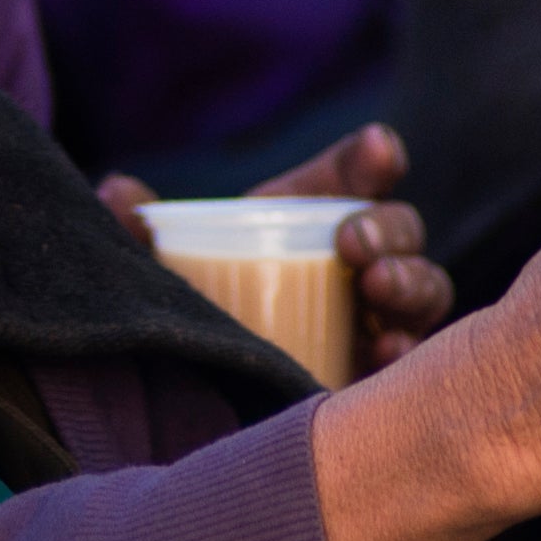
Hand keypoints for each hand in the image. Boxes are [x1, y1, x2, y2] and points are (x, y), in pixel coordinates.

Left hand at [97, 123, 453, 371]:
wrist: (208, 392)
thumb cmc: (199, 306)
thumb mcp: (169, 268)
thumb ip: (142, 232)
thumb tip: (116, 191)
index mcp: (313, 213)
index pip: (357, 172)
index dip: (371, 157)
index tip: (375, 148)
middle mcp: (360, 257)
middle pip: (400, 227)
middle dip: (386, 226)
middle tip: (352, 242)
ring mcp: (381, 315)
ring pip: (424, 287)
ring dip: (407, 280)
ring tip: (376, 287)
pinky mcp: (385, 372)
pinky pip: (415, 358)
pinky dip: (406, 349)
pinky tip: (385, 350)